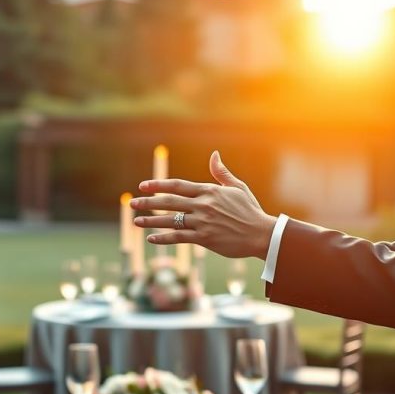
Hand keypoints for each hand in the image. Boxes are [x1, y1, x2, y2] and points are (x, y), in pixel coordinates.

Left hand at [130, 151, 276, 257]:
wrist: (262, 234)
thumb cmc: (250, 210)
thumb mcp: (237, 187)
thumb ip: (221, 172)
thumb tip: (214, 154)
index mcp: (209, 191)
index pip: (177, 186)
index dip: (158, 185)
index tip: (143, 186)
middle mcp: (203, 205)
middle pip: (169, 202)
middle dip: (148, 202)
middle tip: (132, 203)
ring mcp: (203, 223)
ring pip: (171, 221)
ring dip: (151, 221)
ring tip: (136, 221)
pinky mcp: (204, 239)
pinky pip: (179, 238)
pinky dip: (164, 238)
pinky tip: (151, 238)